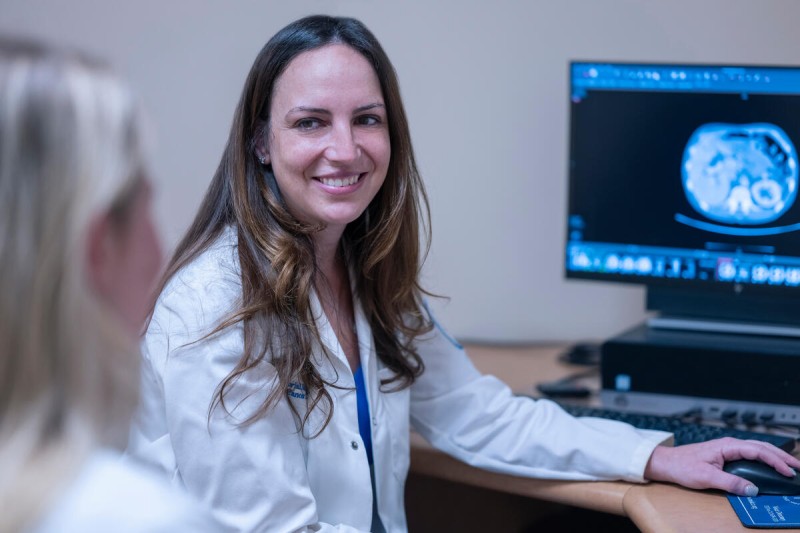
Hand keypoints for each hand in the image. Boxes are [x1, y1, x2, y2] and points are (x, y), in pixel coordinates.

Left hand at [644, 437, 799, 495]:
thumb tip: (751, 489)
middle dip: (781, 456)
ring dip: (774, 456)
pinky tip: (770, 465)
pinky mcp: (726, 454)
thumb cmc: (682, 466)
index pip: (757, 450)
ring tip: (790, 466)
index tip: (788, 471)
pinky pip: (751, 454)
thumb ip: (730, 483)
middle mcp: (729, 444)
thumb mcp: (706, 477)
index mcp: (727, 445)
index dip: (775, 460)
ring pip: (757, 449)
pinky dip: (764, 458)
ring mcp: (728, 448)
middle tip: (798, 467)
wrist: (666, 462)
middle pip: (762, 447)